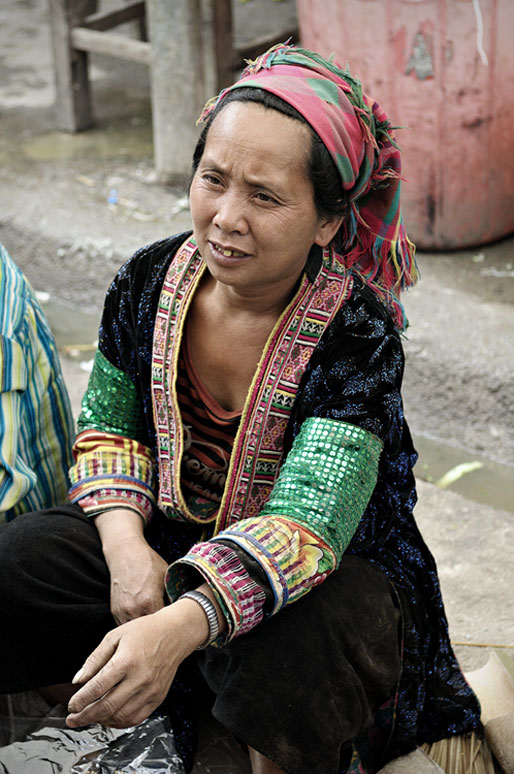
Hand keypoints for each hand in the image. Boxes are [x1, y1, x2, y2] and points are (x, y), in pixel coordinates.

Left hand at [66, 598, 208, 728]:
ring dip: (101, 721)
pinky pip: (136, 718)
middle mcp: (140, 678)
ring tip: (90, 717)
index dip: (80, 700)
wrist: (175, 633)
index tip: (71, 705)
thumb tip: (78, 680)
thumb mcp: (115, 636)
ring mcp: (150, 690)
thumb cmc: (145, 631)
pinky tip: (109, 718)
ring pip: (120, 716)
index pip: (97, 687)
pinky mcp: (158, 697)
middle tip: (73, 719)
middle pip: (107, 707)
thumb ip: (95, 659)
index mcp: (127, 660)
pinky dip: (119, 722)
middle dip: (85, 716)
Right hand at [94, 510, 168, 624]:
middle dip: (159, 632)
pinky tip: (144, 623)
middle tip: (168, 630)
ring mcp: (122, 612)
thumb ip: (173, 596)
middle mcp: (134, 609)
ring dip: (145, 633)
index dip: (171, 627)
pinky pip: (127, 627)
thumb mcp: (167, 577)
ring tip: (155, 629)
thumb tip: (182, 611)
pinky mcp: (115, 612)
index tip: (177, 626)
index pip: (163, 625)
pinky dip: (136, 627)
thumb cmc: (148, 563)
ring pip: (136, 633)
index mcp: (149, 601)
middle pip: (149, 632)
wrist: (125, 553)